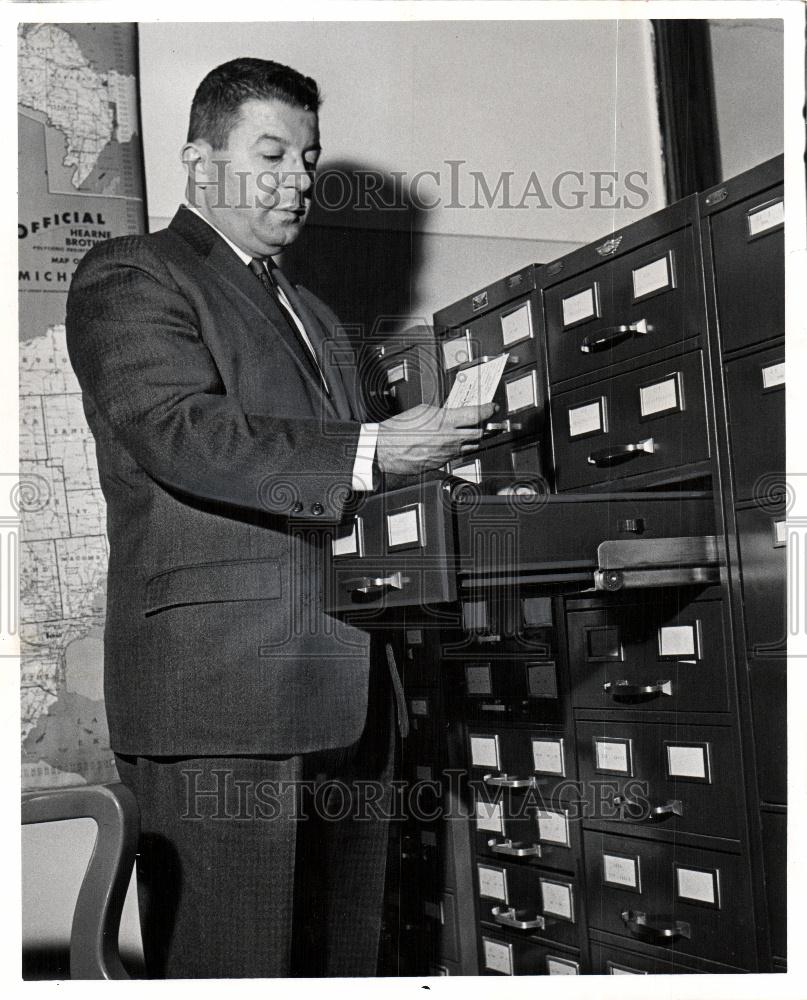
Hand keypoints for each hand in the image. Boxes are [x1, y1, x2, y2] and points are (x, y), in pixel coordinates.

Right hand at [375, 402, 495, 475]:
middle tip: (485, 420)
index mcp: (446, 422)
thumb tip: (453, 413)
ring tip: (470, 431)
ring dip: (472, 439)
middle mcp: (450, 440)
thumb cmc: (399, 430)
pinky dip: (458, 448)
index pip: (476, 415)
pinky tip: (452, 443)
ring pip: (470, 446)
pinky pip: (456, 455)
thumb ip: (443, 412)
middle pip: (479, 433)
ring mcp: (447, 453)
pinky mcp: (441, 463)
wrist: (386, 449)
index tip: (491, 407)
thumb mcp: (424, 411)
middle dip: (484, 426)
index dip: (488, 410)